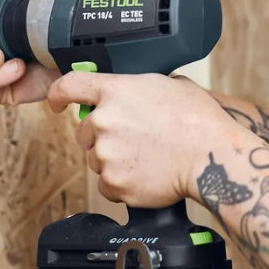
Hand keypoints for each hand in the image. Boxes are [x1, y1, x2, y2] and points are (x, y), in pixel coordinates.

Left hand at [47, 71, 240, 206]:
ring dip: (113, 160)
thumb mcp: (168, 83)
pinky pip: (107, 185)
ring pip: (96, 159)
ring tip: (146, 157)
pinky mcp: (113, 183)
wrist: (211, 156)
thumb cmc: (197, 120)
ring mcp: (106, 154)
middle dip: (102, 135)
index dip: (58, 95)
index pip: (68, 87)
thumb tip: (133, 92)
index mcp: (114, 91)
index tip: (56, 104)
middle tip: (133, 139)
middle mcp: (103, 121)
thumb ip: (138, 87)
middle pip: (84, 131)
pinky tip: (146, 174)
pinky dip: (122, 183)